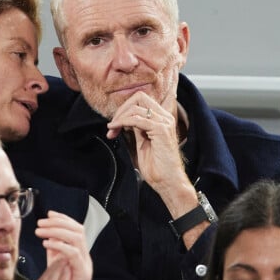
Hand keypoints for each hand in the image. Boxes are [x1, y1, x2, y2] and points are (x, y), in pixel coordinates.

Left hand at [33, 211, 91, 279]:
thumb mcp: (56, 265)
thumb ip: (55, 250)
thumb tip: (49, 234)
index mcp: (79, 252)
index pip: (75, 228)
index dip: (63, 218)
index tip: (49, 214)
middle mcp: (85, 256)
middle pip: (78, 229)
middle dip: (59, 222)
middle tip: (41, 223)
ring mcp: (86, 264)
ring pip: (77, 237)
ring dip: (56, 230)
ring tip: (40, 231)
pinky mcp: (83, 273)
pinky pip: (73, 254)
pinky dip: (59, 245)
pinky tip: (46, 244)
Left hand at [106, 90, 204, 247]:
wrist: (167, 182)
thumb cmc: (156, 166)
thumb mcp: (141, 142)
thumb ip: (135, 128)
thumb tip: (122, 119)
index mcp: (162, 118)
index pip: (141, 100)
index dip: (124, 109)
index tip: (114, 124)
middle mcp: (165, 117)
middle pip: (138, 97)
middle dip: (121, 109)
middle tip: (112, 126)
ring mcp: (164, 122)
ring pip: (135, 107)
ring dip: (119, 118)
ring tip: (112, 131)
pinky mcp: (161, 130)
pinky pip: (137, 119)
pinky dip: (122, 122)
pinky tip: (115, 130)